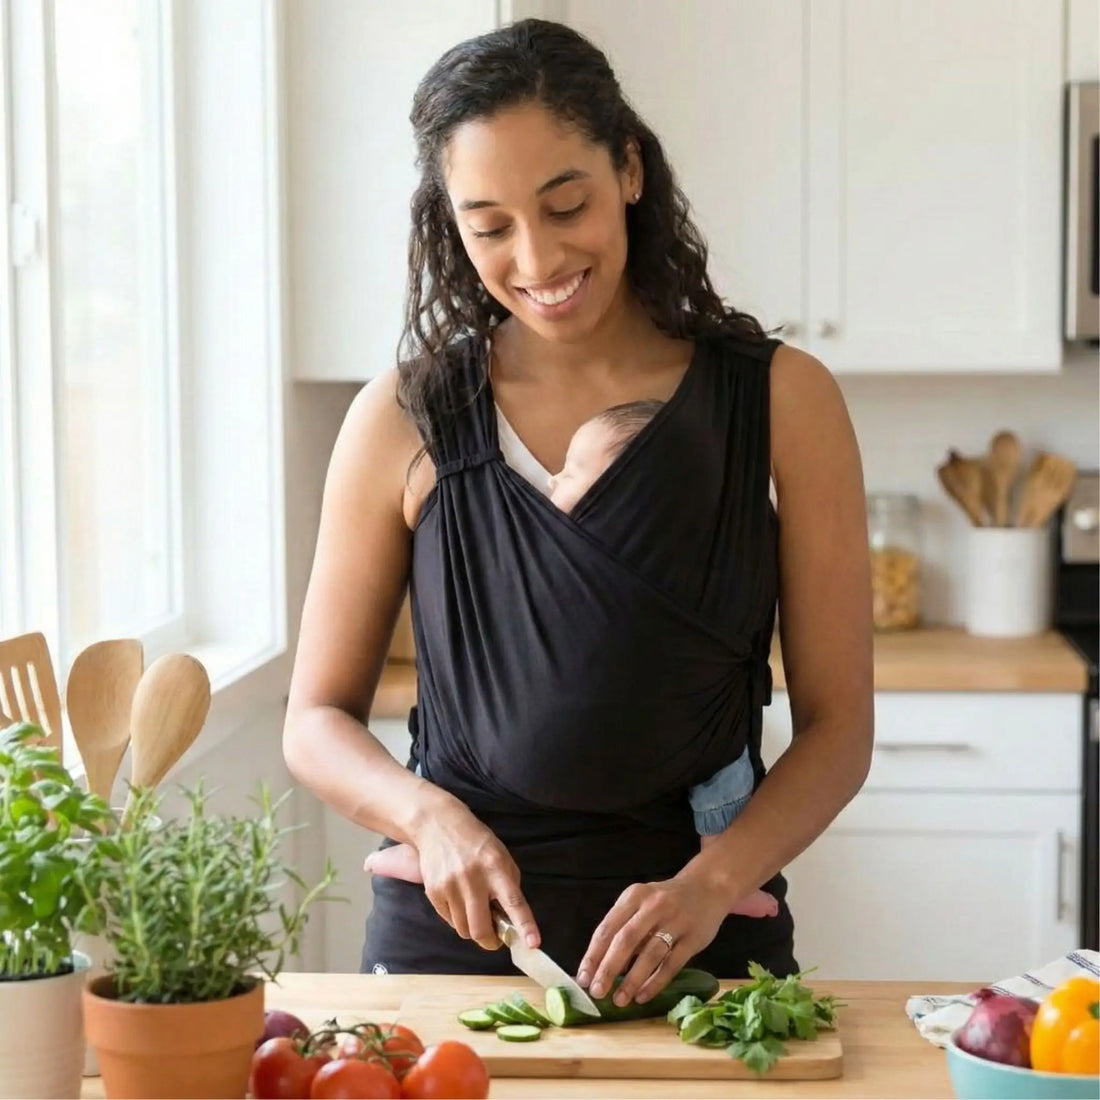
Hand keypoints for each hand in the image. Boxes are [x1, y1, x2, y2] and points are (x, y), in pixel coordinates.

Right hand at [412, 798, 539, 952]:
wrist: (439, 825)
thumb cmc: (477, 842)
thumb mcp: (501, 856)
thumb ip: (508, 885)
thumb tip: (510, 919)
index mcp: (496, 867)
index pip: (513, 901)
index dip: (525, 924)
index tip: (533, 943)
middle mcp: (473, 878)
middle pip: (481, 928)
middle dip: (490, 941)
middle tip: (495, 938)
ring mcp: (450, 886)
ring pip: (464, 930)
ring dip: (473, 929)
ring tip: (475, 910)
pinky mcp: (433, 892)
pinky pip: (449, 921)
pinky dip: (458, 918)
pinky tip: (459, 900)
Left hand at [576, 871, 729, 1006]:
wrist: (708, 887)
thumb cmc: (666, 900)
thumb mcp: (642, 903)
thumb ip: (623, 928)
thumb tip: (600, 967)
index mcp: (634, 896)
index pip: (608, 927)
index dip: (593, 954)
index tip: (582, 978)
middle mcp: (653, 906)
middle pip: (626, 940)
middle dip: (608, 968)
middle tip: (596, 992)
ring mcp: (675, 921)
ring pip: (650, 954)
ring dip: (633, 980)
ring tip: (619, 1000)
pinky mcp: (693, 938)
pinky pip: (672, 964)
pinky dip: (656, 982)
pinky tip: (643, 996)